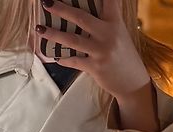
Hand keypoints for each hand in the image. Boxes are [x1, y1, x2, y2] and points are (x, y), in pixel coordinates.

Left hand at [35, 0, 150, 103]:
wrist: (133, 82)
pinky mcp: (96, 67)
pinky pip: (74, 61)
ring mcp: (101, 51)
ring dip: (54, 34)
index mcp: (115, 22)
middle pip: (81, 18)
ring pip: (73, 40)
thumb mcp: (119, 33)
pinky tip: (54, 56)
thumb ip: (106, 20)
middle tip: (46, 2)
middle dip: (61, 9)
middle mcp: (109, 34)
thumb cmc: (123, 55)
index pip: (108, 0)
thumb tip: (84, 12)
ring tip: (39, 29)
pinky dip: (62, 58)